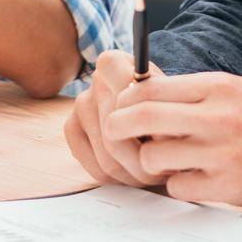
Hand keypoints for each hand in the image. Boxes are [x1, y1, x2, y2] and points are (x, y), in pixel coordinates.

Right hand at [63, 50, 169, 187]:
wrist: (143, 100)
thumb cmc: (161, 100)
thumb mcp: (169, 94)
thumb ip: (166, 110)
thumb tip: (163, 140)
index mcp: (113, 63)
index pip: (127, 101)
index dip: (152, 128)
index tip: (169, 140)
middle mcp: (93, 81)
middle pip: (117, 135)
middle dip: (145, 161)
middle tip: (166, 170)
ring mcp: (80, 105)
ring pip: (107, 159)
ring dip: (134, 175)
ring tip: (154, 174)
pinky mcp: (72, 129)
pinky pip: (96, 169)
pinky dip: (118, 179)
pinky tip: (133, 173)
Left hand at [102, 71, 241, 211]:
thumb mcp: (236, 90)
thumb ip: (194, 92)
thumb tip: (141, 95)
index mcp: (218, 86)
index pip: (151, 87)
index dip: (126, 100)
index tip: (121, 109)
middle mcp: (218, 116)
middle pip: (143, 117)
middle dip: (118, 127)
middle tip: (113, 134)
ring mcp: (222, 153)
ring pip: (154, 157)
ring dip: (152, 162)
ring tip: (169, 161)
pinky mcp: (228, 187)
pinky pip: (177, 187)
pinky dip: (178, 185)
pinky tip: (194, 179)